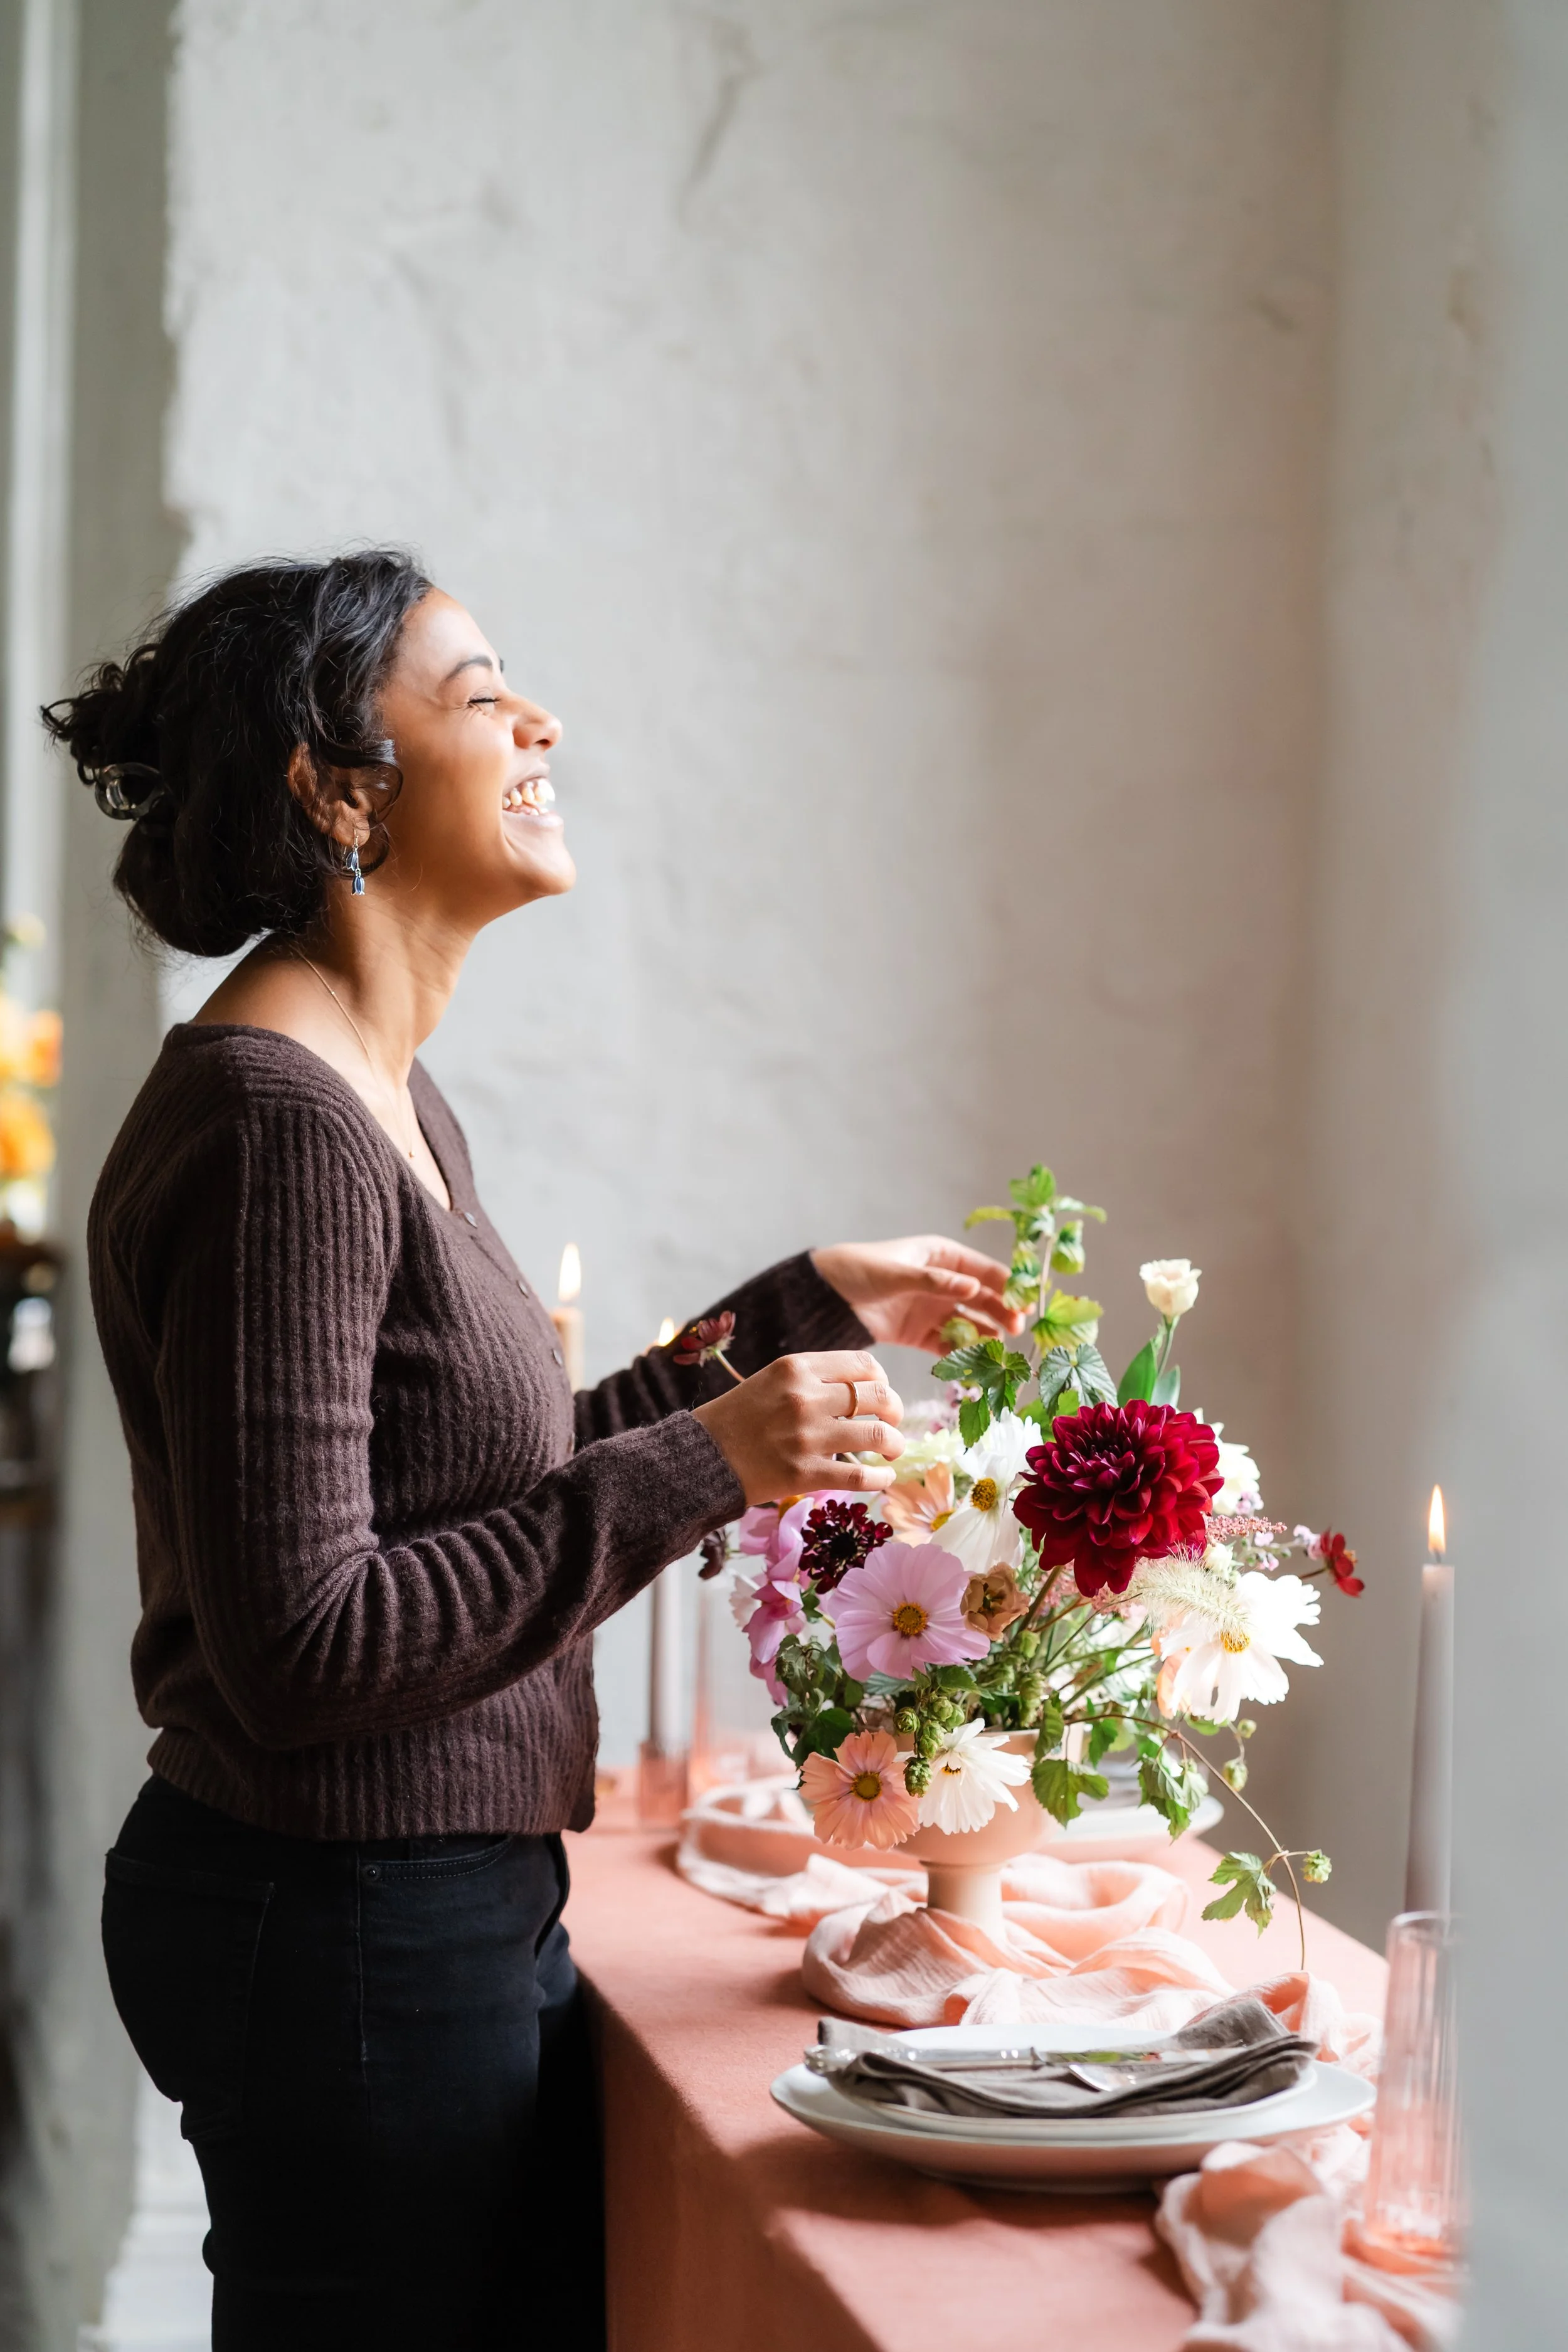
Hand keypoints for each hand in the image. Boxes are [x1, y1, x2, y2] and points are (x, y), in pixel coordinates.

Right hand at [693, 1350, 902, 1505]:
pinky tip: (885, 1476)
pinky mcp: (805, 1474)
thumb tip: (861, 1387)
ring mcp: (807, 1437)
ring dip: (895, 1444)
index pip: (864, 1364)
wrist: (701, 1458)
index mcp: (796, 1368)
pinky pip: (861, 1476)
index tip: (880, 1392)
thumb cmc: (737, 1418)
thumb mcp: (771, 1381)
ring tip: (893, 1450)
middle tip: (892, 1422)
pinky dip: (881, 1477)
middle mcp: (805, 1398)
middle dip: (895, 1411)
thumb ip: (812, 1379)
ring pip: (878, 1436)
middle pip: (879, 1397)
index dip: (882, 1379)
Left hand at [811, 1236, 1023, 1352]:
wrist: (826, 1296)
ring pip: (969, 1323)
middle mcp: (944, 1283)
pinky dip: (961, 1353)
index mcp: (942, 1256)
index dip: (1007, 1285)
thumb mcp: (898, 1273)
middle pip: (983, 1299)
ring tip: (1000, 1348)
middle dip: (1002, 1312)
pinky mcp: (920, 1334)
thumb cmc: (861, 1270)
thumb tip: (973, 1287)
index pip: (983, 1270)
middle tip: (1017, 1328)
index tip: (1026, 1301)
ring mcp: (933, 1309)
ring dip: (986, 1335)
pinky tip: (974, 1362)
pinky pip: (948, 1344)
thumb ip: (934, 1281)